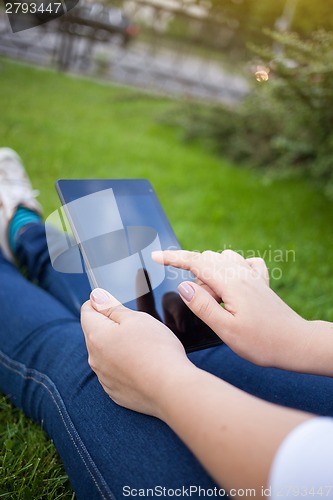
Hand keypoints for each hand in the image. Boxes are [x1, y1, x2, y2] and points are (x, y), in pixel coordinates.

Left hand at [80, 288, 191, 416]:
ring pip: (105, 353)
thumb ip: (112, 307)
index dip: (101, 302)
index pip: (87, 311)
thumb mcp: (136, 318)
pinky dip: (124, 365)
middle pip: (95, 332)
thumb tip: (95, 297)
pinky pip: (114, 372)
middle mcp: (94, 358)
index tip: (117, 304)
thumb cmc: (156, 350)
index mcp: (96, 336)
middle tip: (136, 325)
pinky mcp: (115, 392)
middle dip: (110, 325)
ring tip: (143, 347)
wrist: (171, 389)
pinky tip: (143, 365)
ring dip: (117, 346)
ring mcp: (104, 378)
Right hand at [152, 249, 309, 370]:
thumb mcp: (226, 330)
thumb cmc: (262, 342)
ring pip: (222, 258)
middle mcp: (242, 273)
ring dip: (211, 274)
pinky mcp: (260, 281)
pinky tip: (233, 285)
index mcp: (231, 283)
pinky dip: (231, 268)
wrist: (296, 343)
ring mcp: (253, 275)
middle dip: (196, 277)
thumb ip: (203, 306)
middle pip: (207, 259)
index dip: (173, 258)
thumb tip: (183, 285)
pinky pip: (242, 262)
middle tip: (207, 307)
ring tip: (219, 302)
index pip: (196, 262)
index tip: (155, 256)